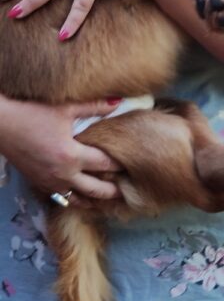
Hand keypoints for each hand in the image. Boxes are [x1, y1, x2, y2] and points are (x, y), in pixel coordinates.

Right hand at [0, 95, 122, 202]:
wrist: (0, 124)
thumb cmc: (32, 112)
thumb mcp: (65, 108)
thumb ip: (95, 106)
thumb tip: (119, 101)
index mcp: (71, 155)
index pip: (105, 164)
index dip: (121, 164)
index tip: (134, 163)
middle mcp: (62, 174)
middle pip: (96, 189)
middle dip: (114, 190)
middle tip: (129, 189)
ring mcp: (50, 182)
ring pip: (79, 199)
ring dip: (95, 199)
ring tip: (110, 199)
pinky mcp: (39, 184)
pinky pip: (63, 199)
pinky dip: (76, 200)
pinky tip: (84, 198)